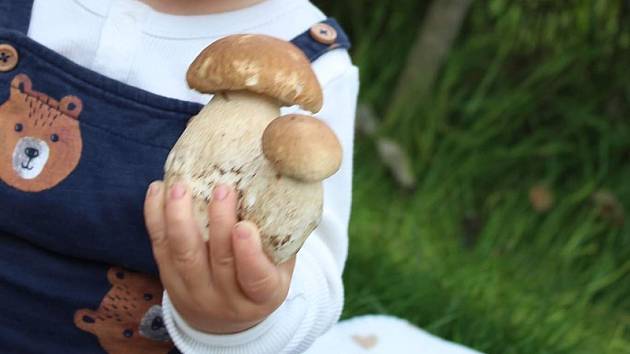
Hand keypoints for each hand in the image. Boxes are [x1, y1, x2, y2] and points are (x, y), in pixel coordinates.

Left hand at [143, 181, 295, 333]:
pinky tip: (157, 191)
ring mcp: (193, 291)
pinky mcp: (168, 280)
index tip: (245, 227)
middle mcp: (225, 299)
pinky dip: (155, 217)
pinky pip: (159, 247)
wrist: (223, 322)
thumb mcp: (280, 270)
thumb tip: (285, 190)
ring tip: (181, 187)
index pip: (255, 278)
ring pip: (183, 254)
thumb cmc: (258, 282)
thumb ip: (280, 240)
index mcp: (260, 297)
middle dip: (219, 222)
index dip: (249, 253)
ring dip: (179, 218)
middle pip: (219, 261)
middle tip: (222, 188)